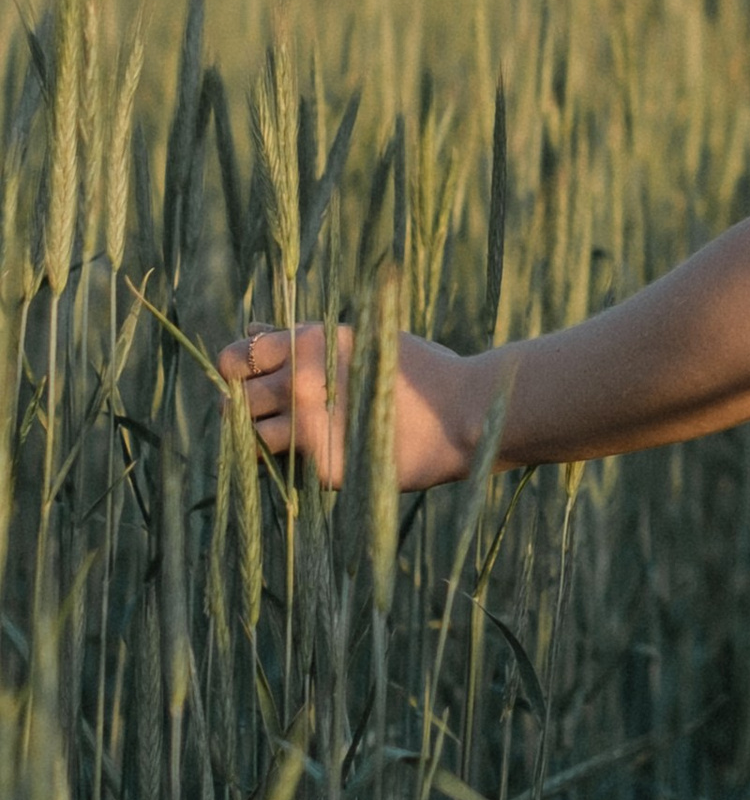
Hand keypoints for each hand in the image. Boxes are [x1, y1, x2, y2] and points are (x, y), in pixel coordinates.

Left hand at [216, 319, 484, 492]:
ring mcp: (309, 426)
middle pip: (234, 401)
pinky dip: (294, 464)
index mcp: (311, 342)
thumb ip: (303, 337)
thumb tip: (251, 331)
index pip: (234, 358)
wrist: (464, 412)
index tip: (254, 380)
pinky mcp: (322, 465)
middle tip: (273, 413)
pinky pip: (285, 469)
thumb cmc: (418, 371)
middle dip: (246, 408)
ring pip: (251, 439)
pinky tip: (323, 455)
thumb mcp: (361, 339)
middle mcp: (301, 381)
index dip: (236, 371)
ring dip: (265, 440)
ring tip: (296, 438)